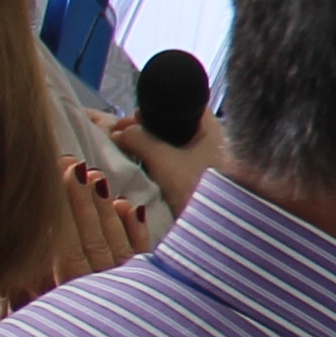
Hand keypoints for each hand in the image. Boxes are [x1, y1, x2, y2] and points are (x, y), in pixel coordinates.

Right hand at [0, 158, 148, 306]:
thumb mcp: (27, 320)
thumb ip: (19, 298)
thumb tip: (4, 266)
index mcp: (68, 300)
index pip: (65, 250)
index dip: (60, 212)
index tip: (52, 177)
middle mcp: (98, 295)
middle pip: (90, 241)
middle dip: (79, 200)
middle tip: (69, 164)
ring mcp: (127, 293)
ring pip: (115, 245)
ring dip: (104, 209)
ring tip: (93, 175)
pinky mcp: (150, 292)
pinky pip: (142, 259)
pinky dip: (136, 232)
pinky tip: (126, 206)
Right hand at [101, 108, 227, 214]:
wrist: (216, 230)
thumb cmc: (197, 187)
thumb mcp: (165, 161)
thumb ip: (141, 141)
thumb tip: (120, 130)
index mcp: (213, 129)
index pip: (185, 106)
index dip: (157, 109)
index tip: (132, 117)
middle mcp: (214, 142)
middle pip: (176, 127)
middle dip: (148, 130)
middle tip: (121, 134)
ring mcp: (208, 163)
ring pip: (174, 148)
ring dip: (150, 149)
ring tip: (125, 149)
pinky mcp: (201, 182)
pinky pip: (176, 165)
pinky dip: (158, 164)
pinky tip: (141, 168)